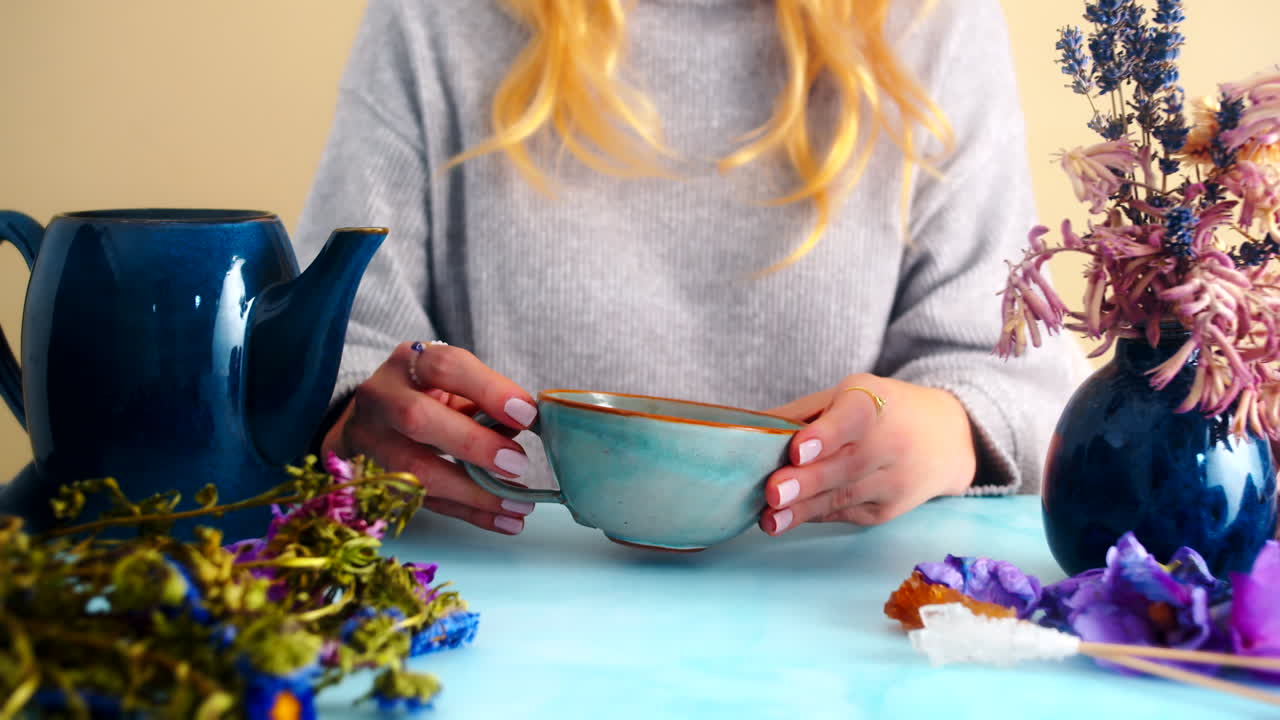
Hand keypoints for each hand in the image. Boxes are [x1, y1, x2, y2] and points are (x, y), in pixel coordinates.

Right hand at [323, 341, 538, 534]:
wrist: (373, 418)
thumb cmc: (426, 394)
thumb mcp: (454, 383)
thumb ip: (484, 400)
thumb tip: (524, 424)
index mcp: (410, 362)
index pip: (446, 368)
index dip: (488, 391)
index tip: (527, 415)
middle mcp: (381, 397)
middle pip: (417, 418)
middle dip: (472, 444)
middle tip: (517, 464)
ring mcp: (371, 440)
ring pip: (415, 470)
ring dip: (472, 493)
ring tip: (518, 506)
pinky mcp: (375, 478)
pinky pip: (423, 501)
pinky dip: (467, 513)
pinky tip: (503, 521)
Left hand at [759, 373, 976, 533]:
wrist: (945, 438)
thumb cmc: (880, 411)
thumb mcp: (846, 395)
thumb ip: (801, 414)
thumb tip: (748, 431)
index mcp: (873, 403)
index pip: (851, 418)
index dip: (825, 435)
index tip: (797, 449)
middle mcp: (890, 443)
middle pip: (846, 465)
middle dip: (806, 481)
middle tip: (772, 492)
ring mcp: (893, 481)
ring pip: (843, 497)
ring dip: (803, 510)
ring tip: (769, 518)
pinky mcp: (889, 510)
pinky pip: (845, 513)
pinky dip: (815, 515)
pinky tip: (786, 519)